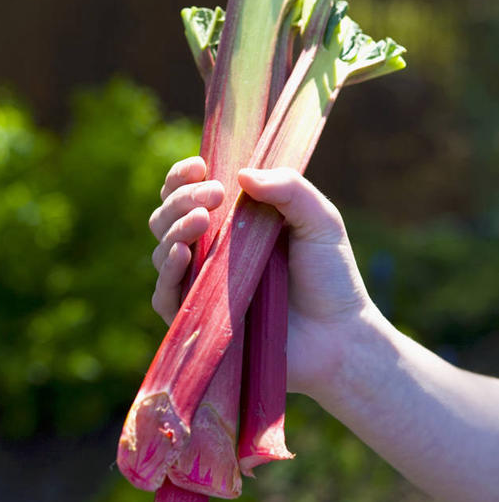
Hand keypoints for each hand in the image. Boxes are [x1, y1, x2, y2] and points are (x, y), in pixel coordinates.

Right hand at [149, 157, 372, 395]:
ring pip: (162, 250)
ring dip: (175, 228)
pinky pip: (164, 295)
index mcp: (232, 222)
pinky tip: (181, 255)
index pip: (189, 192)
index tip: (199, 166)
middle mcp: (210, 251)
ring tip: (202, 220)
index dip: (183, 177)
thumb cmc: (331, 276)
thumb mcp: (320, 221)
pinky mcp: (199, 319)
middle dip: (181, 198)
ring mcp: (201, 285)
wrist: (338, 335)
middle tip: (213, 195)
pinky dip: (167, 272)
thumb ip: (289, 188)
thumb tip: (242, 174)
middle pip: (167, 216)